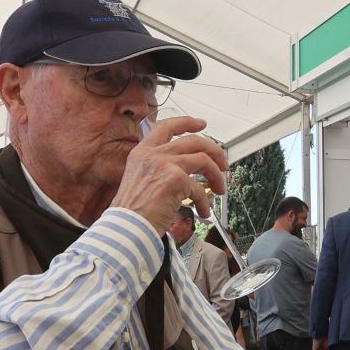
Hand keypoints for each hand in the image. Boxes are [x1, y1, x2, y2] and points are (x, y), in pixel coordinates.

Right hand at [110, 115, 227, 230]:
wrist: (127, 227)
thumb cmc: (132, 213)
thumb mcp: (140, 181)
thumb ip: (158, 171)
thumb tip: (185, 173)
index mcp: (142, 152)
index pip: (166, 126)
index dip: (187, 122)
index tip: (201, 123)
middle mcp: (153, 154)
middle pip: (193, 141)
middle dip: (214, 150)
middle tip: (222, 162)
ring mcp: (165, 164)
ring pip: (204, 160)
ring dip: (217, 175)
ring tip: (220, 188)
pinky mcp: (176, 179)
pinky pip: (200, 189)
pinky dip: (205, 202)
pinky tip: (204, 211)